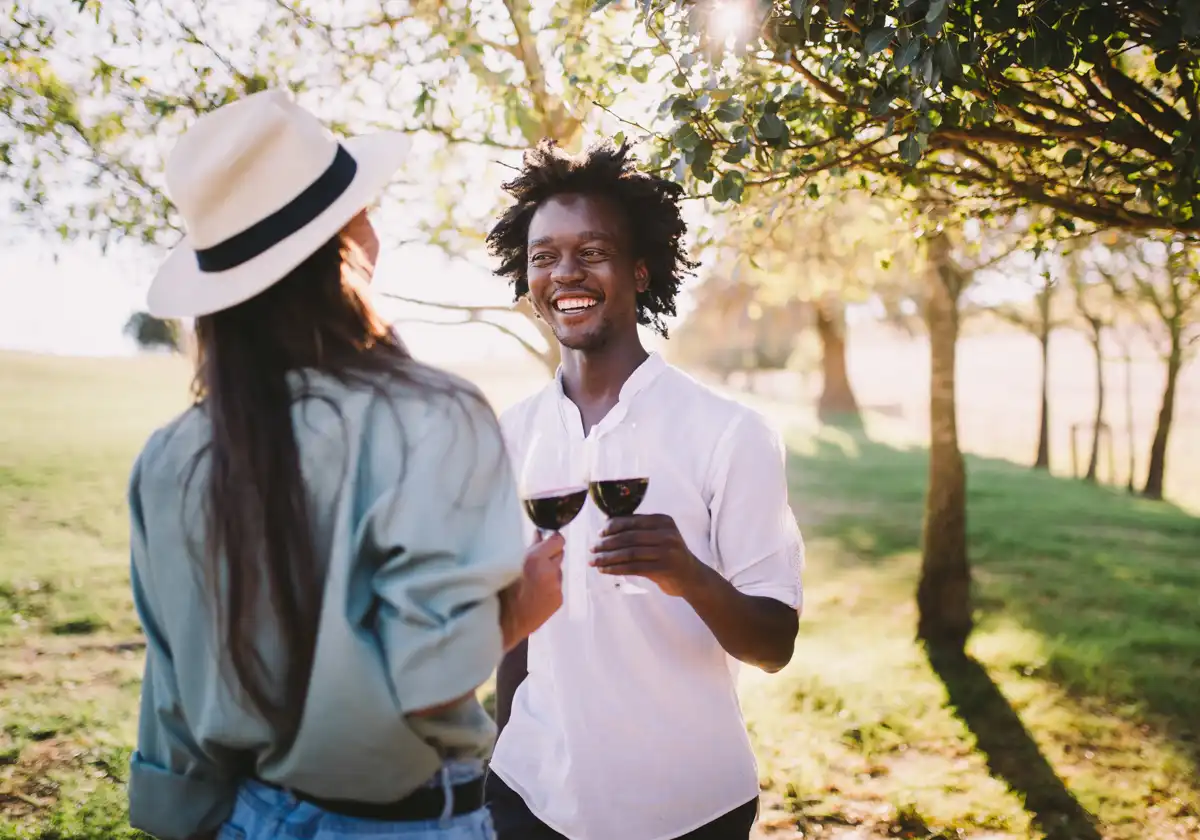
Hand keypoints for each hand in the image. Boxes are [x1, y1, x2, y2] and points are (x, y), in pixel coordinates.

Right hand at [500, 532, 563, 647]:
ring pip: (558, 572)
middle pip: (560, 555)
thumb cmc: (504, 590)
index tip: (550, 540)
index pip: (558, 541)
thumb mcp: (514, 563)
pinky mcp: (559, 599)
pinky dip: (550, 587)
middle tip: (539, 561)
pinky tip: (537, 594)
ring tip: (534, 582)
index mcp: (536, 559)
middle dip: (551, 555)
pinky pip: (557, 587)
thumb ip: (532, 547)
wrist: (506, 621)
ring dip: (550, 572)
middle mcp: (550, 571)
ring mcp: (556, 587)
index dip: (554, 540)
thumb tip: (540, 534)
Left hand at [590, 514, 704, 597]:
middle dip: (607, 543)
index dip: (613, 526)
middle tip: (592, 549)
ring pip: (629, 553)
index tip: (599, 533)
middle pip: (629, 537)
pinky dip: (615, 569)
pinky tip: (604, 570)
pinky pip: (633, 567)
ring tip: (594, 561)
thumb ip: (639, 529)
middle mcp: (667, 534)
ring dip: (608, 557)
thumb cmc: (670, 554)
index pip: (632, 521)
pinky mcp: (663, 569)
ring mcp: (667, 551)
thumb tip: (607, 524)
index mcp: (664, 520)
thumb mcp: (660, 536)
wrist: (692, 577)